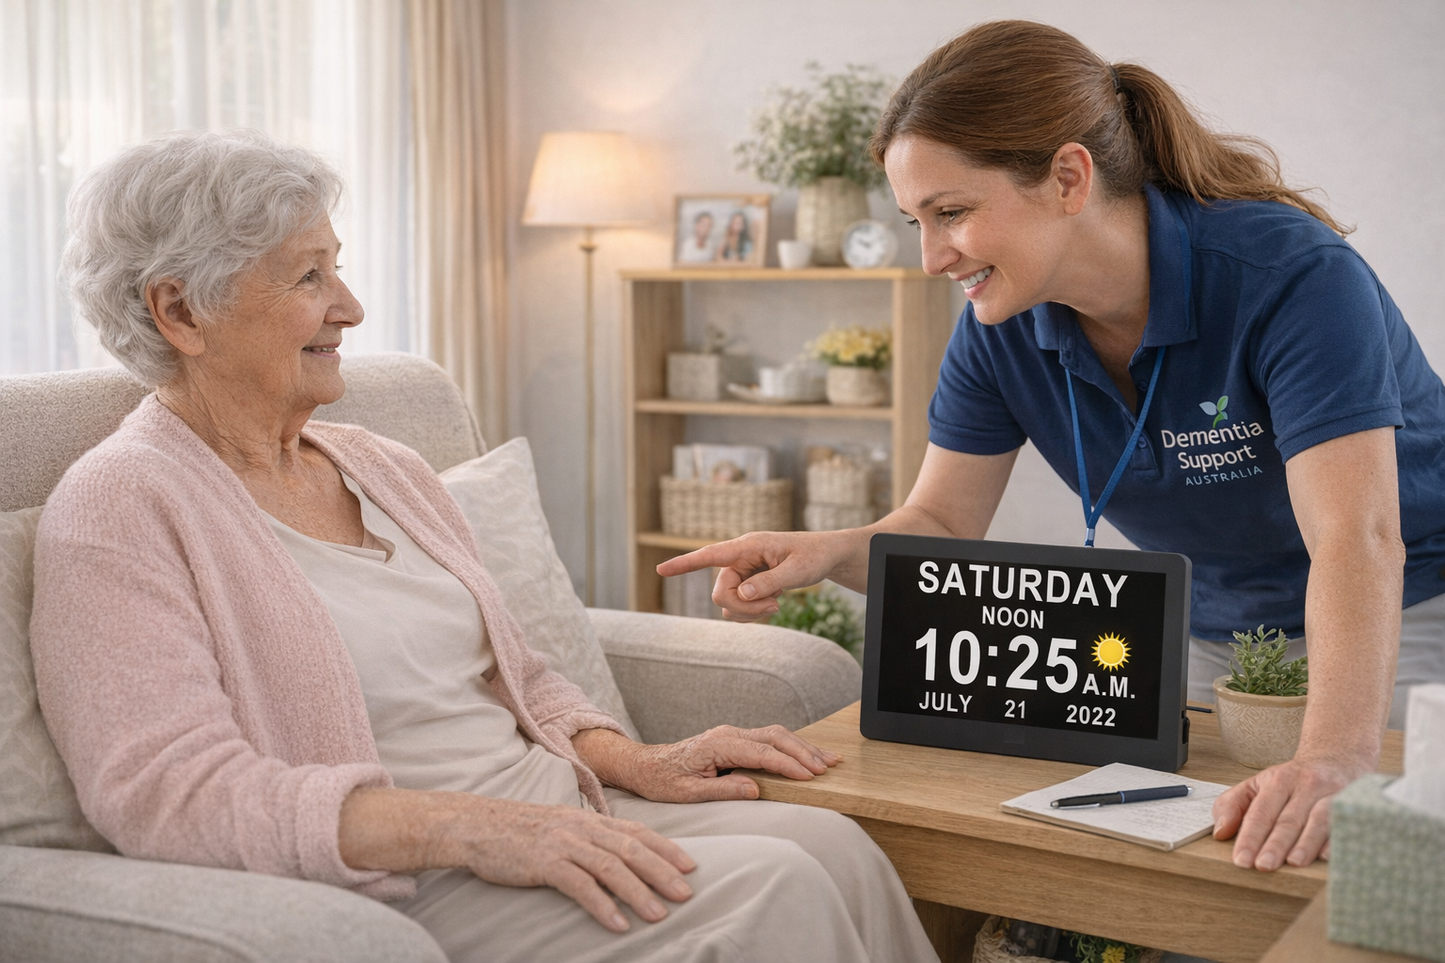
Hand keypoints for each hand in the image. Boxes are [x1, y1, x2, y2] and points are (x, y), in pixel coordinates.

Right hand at [340, 789, 694, 932]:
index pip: (636, 832)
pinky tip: (618, 924)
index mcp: (587, 819)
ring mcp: (563, 844)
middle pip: (631, 849)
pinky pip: (580, 886)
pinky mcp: (544, 863)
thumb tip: (615, 856)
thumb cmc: (516, 831)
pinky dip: (602, 906)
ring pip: (611, 867)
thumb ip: (586, 837)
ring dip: (638, 892)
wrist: (473, 825)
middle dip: (662, 872)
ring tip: (659, 915)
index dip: (665, 848)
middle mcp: (581, 828)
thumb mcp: (558, 827)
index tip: (690, 865)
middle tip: (686, 893)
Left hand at [575, 725, 840, 802]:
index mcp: (718, 745)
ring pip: (775, 734)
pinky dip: (790, 746)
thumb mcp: (688, 794)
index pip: (762, 752)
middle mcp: (728, 733)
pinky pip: (768, 738)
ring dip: (802, 746)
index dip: (788, 764)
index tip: (811, 777)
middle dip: (804, 751)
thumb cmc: (662, 780)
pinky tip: (805, 755)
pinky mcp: (734, 739)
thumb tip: (756, 789)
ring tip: (827, 760)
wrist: (644, 765)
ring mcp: (731, 734)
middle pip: (775, 736)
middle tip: (828, 767)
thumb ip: (722, 790)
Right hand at [656, 530, 850, 620]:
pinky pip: (737, 607)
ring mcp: (742, 572)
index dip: (685, 564)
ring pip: (727, 603)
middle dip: (744, 607)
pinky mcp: (747, 584)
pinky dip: (753, 612)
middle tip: (776, 606)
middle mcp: (740, 558)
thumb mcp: (797, 570)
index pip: (710, 554)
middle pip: (721, 592)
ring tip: (778, 602)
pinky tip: (773, 601)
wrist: (826, 556)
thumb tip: (741, 594)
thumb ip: (768, 582)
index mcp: (748, 546)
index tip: (661, 570)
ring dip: (750, 611)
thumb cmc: (813, 556)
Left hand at [1211, 757, 1357, 869]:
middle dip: (1275, 844)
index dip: (1250, 836)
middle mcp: (1306, 786)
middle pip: (1289, 818)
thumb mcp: (1257, 785)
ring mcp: (1333, 793)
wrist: (1337, 759)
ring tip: (1293, 863)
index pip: (1260, 812)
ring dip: (1306, 843)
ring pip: (1318, 820)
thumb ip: (1233, 805)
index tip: (1241, 859)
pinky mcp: (1356, 804)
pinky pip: (1347, 822)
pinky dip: (1337, 840)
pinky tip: (1328, 856)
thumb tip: (1220, 832)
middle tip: (1263, 865)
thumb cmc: (1294, 780)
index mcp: (1278, 781)